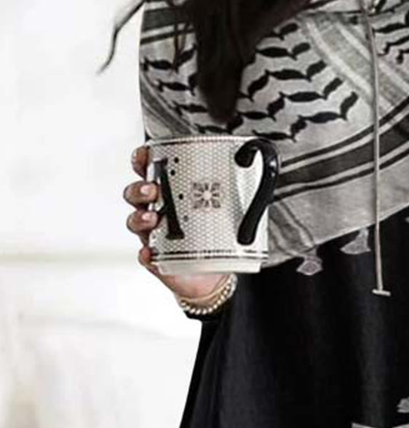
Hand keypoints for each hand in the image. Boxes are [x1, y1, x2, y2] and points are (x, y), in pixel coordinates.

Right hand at [123, 144, 229, 300]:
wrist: (213, 274)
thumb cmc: (215, 238)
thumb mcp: (226, 210)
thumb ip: (237, 188)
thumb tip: (254, 163)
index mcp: (171, 195)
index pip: (151, 172)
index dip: (143, 160)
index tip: (145, 154)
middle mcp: (158, 212)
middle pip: (137, 194)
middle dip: (140, 188)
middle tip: (153, 190)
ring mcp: (155, 236)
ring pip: (135, 222)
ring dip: (139, 217)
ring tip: (152, 218)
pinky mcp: (157, 259)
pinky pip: (146, 257)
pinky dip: (146, 255)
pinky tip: (151, 253)